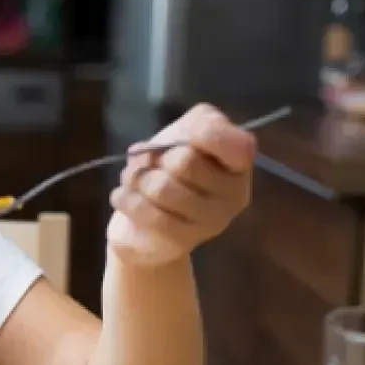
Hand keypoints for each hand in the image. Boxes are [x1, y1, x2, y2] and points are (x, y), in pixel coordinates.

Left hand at [107, 104, 256, 267]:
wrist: (146, 218)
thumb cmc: (169, 166)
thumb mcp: (185, 132)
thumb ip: (195, 124)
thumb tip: (175, 144)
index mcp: (240, 162)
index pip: (236, 144)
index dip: (201, 135)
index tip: (183, 138)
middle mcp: (236, 192)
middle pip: (184, 161)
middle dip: (157, 158)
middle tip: (153, 165)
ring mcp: (213, 220)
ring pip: (162, 188)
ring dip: (137, 179)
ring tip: (138, 183)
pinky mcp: (185, 240)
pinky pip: (148, 214)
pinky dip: (125, 199)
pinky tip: (124, 197)